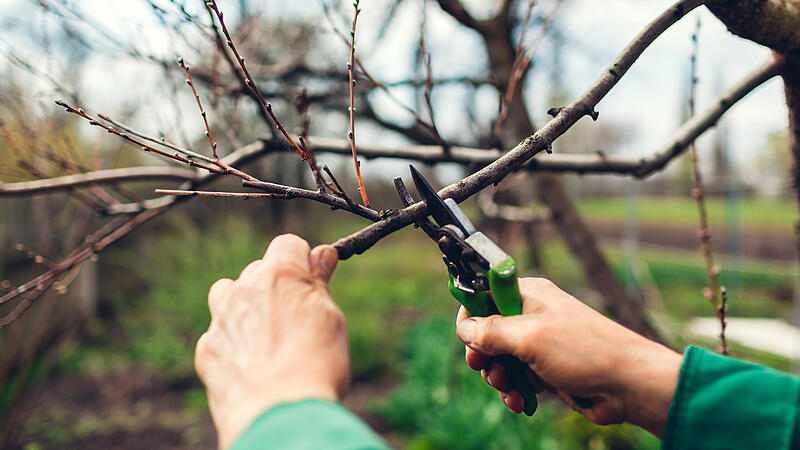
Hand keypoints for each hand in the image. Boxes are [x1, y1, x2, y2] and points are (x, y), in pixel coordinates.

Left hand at [195, 234, 348, 447]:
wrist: (277, 417)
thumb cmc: (314, 366)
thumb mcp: (331, 319)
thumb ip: (319, 284)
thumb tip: (321, 255)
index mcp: (279, 275)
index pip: (288, 244)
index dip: (303, 261)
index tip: (314, 281)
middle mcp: (244, 290)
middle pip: (258, 270)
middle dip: (275, 287)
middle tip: (297, 319)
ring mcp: (220, 320)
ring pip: (228, 296)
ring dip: (244, 307)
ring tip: (267, 337)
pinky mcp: (207, 350)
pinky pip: (219, 334)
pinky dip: (233, 344)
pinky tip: (252, 366)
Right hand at [456, 278, 680, 436]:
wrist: (628, 384)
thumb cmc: (585, 351)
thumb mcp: (529, 338)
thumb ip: (491, 332)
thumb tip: (464, 329)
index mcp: (528, 295)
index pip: (485, 296)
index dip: (471, 317)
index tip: (467, 339)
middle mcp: (533, 315)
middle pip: (488, 332)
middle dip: (483, 354)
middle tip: (483, 368)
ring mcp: (541, 343)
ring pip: (501, 359)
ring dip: (499, 377)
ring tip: (509, 389)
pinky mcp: (548, 369)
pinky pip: (518, 378)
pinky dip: (515, 390)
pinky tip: (520, 402)